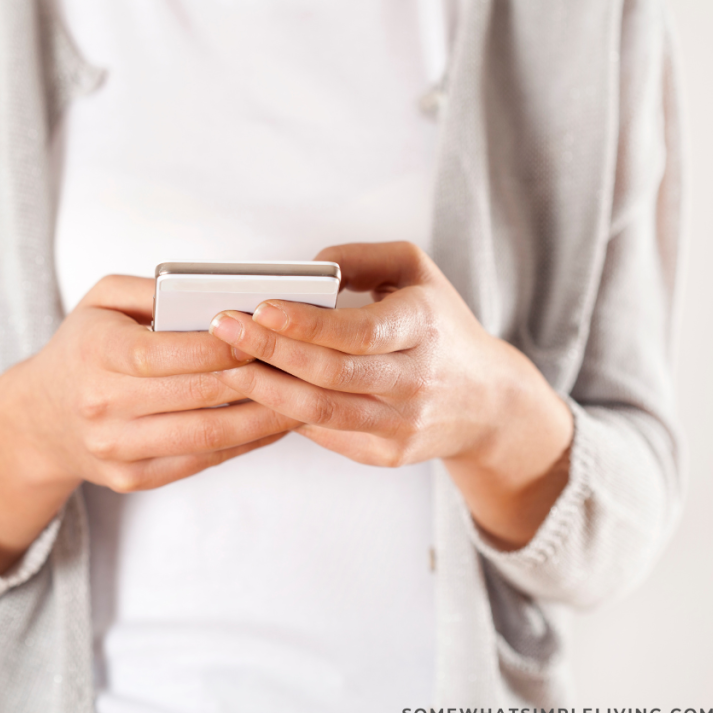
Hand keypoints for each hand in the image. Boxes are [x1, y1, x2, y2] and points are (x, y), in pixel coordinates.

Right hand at [0, 275, 297, 572]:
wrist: (39, 421)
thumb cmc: (81, 350)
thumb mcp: (100, 301)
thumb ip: (152, 289)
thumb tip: (213, 292)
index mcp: (96, 354)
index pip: (168, 351)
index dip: (222, 344)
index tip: (262, 332)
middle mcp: (103, 406)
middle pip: (198, 394)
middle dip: (256, 378)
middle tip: (298, 363)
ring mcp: (118, 449)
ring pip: (208, 435)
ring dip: (262, 418)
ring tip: (298, 396)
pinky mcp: (135, 478)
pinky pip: (202, 461)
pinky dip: (244, 444)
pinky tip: (271, 424)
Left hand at [207, 242, 572, 548]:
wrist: (488, 402)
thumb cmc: (440, 325)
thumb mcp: (416, 272)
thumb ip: (361, 258)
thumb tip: (308, 270)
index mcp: (425, 326)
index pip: (359, 331)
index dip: (306, 323)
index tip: (260, 307)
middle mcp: (417, 379)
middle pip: (333, 374)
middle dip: (271, 351)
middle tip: (224, 330)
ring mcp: (404, 423)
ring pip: (323, 412)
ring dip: (267, 390)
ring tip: (227, 367)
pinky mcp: (388, 453)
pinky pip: (327, 433)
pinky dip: (288, 414)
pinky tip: (257, 395)